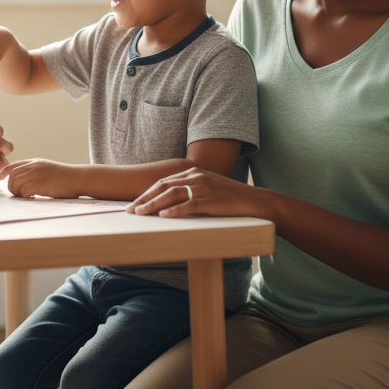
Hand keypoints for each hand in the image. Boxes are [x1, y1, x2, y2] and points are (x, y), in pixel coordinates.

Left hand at [0, 159, 81, 197]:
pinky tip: (32, 198)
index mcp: (35, 162)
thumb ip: (35, 172)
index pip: (13, 165)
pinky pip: (24, 191)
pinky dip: (25, 196)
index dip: (4, 172)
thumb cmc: (65, 178)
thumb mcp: (47, 169)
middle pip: (12, 175)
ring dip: (17, 192)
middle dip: (11, 186)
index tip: (0, 179)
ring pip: (16, 183)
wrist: (78, 178)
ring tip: (25, 196)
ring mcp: (37, 174)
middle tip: (17, 194)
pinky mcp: (40, 184)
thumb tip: (22, 182)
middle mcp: (34, 166)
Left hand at [127, 167, 265, 218]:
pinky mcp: (213, 201)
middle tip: (131, 210)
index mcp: (193, 172)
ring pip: (173, 195)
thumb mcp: (208, 189)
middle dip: (145, 198)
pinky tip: (164, 216)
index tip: (134, 203)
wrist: (257, 202)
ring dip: (154, 204)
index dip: (147, 192)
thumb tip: (169, 204)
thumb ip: (190, 191)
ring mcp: (205, 188)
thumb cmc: (231, 199)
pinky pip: (190, 205)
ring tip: (141, 213)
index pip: (164, 182)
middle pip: (164, 186)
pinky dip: (175, 210)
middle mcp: (196, 177)